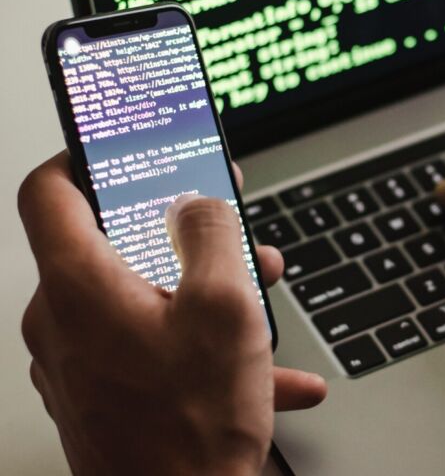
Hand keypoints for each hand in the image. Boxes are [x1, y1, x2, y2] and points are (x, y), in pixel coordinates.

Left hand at [19, 152, 326, 474]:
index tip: (118, 148)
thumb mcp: (225, 308)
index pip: (49, 191)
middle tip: (227, 231)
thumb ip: (211, 235)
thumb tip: (198, 202)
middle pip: (113, 247)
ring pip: (140, 299)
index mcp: (80, 287)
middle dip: (181, 235)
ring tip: (258, 302)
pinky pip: (151, 349)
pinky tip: (263, 370)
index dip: (84, 156)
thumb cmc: (191, 428)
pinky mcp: (99, 395)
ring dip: (201, 291)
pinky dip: (200, 346)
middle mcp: (64, 323)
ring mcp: (77, 364)